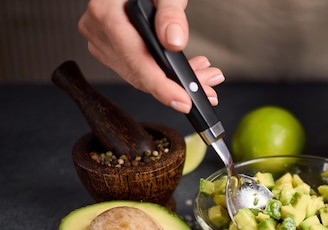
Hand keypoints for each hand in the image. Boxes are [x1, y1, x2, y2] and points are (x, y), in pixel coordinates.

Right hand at [78, 0, 224, 112]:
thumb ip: (170, 13)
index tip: (183, 101)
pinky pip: (139, 70)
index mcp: (106, 14)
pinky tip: (189, 69)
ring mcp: (102, 43)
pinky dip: (165, 73)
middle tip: (209, 88)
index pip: (136, 60)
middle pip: (141, 74)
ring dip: (176, 81)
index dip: (161, 86)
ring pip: (142, 77)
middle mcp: (99, 32)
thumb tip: (174, 42)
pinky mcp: (110, 50)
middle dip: (178, 85)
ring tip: (205, 75)